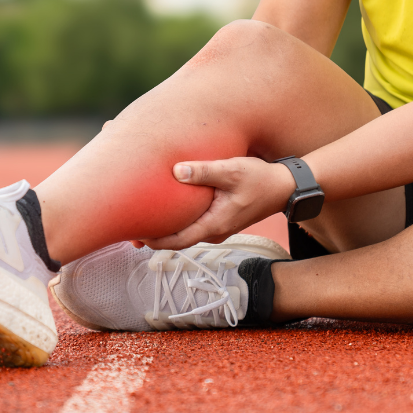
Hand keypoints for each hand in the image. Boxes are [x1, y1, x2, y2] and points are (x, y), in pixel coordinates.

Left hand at [135, 157, 296, 249]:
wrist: (284, 187)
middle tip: (129, 226)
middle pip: (176, 239)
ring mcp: (216, 228)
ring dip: (164, 227)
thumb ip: (204, 171)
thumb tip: (176, 171)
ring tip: (141, 217)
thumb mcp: (232, 171)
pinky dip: (176, 219)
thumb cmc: (260, 179)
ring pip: (183, 232)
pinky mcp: (218, 220)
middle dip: (153, 234)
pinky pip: (192, 224)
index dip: (154, 240)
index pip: (177, 241)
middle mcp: (213, 232)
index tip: (135, 235)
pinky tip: (165, 208)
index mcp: (214, 225)